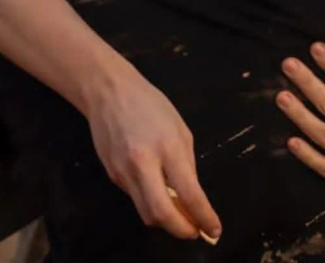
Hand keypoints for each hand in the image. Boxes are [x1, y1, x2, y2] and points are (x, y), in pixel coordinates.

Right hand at [84, 69, 219, 240]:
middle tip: (195, 232)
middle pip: (160, 214)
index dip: (203, 217)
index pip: (189, 194)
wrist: (109, 93)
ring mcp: (123, 172)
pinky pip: (135, 198)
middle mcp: (143, 165)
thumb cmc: (152, 106)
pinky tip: (161, 195)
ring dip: (166, 221)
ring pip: (145, 212)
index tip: (214, 230)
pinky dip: (151, 202)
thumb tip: (192, 196)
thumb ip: (187, 165)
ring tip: (182, 217)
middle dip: (181, 230)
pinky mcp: (111, 176)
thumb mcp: (181, 131)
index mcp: (168, 149)